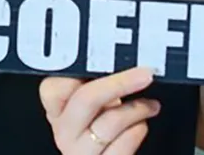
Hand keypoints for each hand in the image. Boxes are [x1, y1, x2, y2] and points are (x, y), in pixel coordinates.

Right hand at [39, 67, 159, 154]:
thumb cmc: (101, 127)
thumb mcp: (92, 105)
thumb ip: (93, 85)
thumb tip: (116, 58)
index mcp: (56, 112)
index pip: (53, 87)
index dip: (78, 72)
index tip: (104, 59)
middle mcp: (64, 132)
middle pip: (86, 99)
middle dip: (119, 83)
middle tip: (144, 74)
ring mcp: (81, 151)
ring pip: (110, 121)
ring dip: (138, 108)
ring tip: (150, 105)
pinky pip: (124, 144)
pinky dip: (138, 130)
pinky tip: (140, 125)